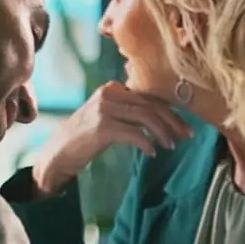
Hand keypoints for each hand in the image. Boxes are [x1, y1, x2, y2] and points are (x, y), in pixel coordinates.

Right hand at [29, 81, 192, 194]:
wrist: (58, 154)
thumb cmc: (85, 140)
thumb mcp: (109, 119)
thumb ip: (130, 114)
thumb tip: (162, 121)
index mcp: (113, 89)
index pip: (148, 97)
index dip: (170, 112)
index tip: (185, 128)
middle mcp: (109, 93)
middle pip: (150, 105)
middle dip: (172, 122)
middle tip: (186, 136)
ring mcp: (104, 108)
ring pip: (145, 117)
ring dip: (162, 132)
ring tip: (171, 146)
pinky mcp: (102, 126)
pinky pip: (134, 133)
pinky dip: (146, 143)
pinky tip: (151, 153)